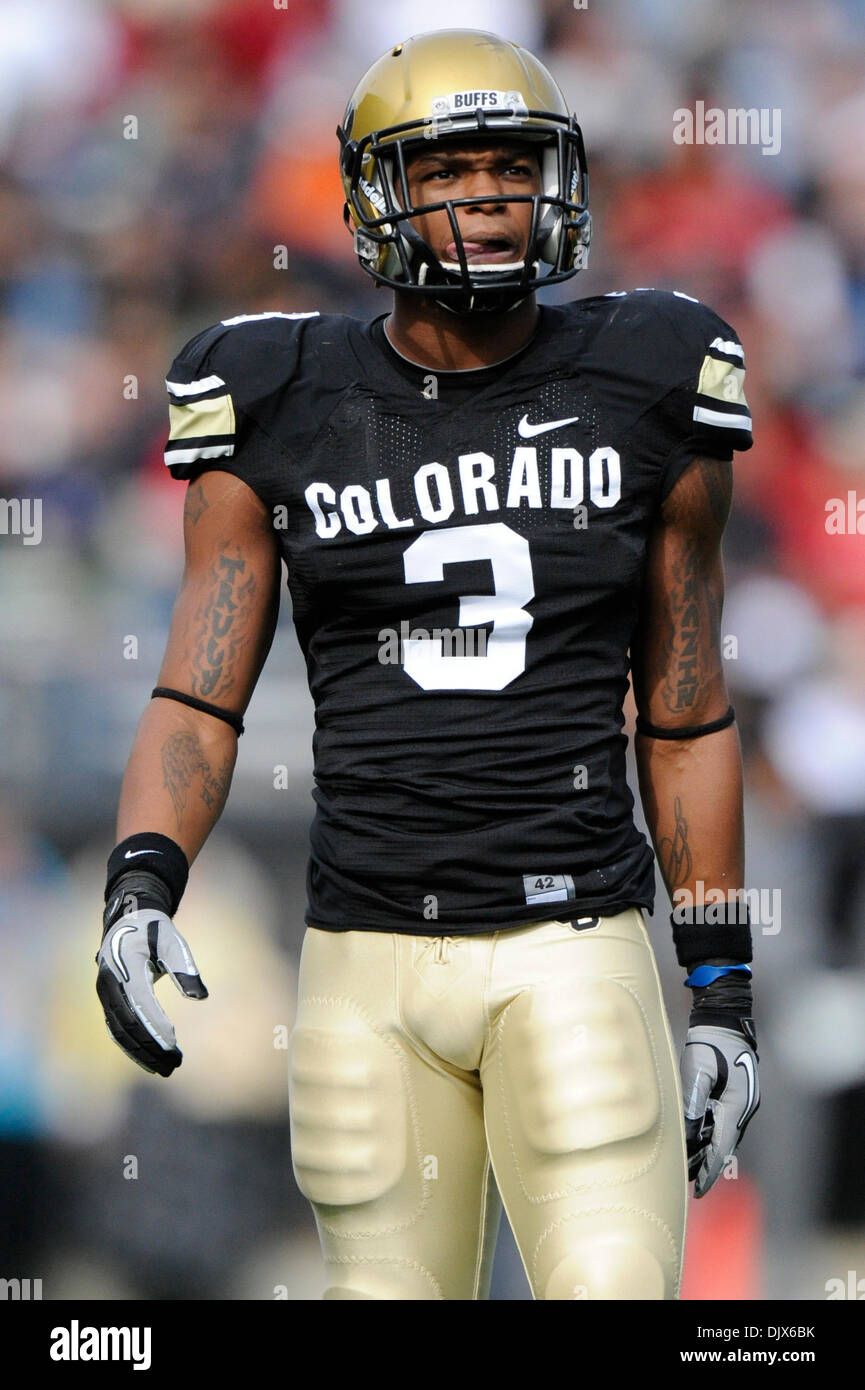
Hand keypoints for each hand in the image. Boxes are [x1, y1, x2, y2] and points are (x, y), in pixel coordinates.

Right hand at [95, 898, 207, 1077]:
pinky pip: (117, 1029)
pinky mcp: (108, 1001)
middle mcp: (110, 983)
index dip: (156, 1026)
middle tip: (174, 1065)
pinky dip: (132, 1046)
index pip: (141, 1003)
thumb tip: (200, 996)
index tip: (174, 1045)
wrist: (128, 920)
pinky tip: (150, 1059)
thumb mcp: (173, 941)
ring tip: (165, 1069)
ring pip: (120, 1032)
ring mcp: (105, 994)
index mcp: (126, 966)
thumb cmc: (155, 931)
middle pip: (129, 1024)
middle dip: (150, 1047)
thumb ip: (185, 967)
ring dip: (141, 1053)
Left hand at [680, 1021, 759, 1195]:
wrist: (724, 1020)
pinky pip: (721, 1122)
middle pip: (723, 1146)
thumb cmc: (710, 1044)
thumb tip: (689, 1133)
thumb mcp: (698, 1073)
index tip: (699, 1190)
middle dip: (707, 1165)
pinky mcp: (733, 1095)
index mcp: (737, 1106)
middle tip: (689, 1185)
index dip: (709, 1171)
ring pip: (722, 1135)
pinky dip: (708, 1135)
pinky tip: (695, 1141)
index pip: (722, 1148)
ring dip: (706, 1151)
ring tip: (688, 1168)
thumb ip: (694, 1104)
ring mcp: (739, 1102)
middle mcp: (742, 1109)